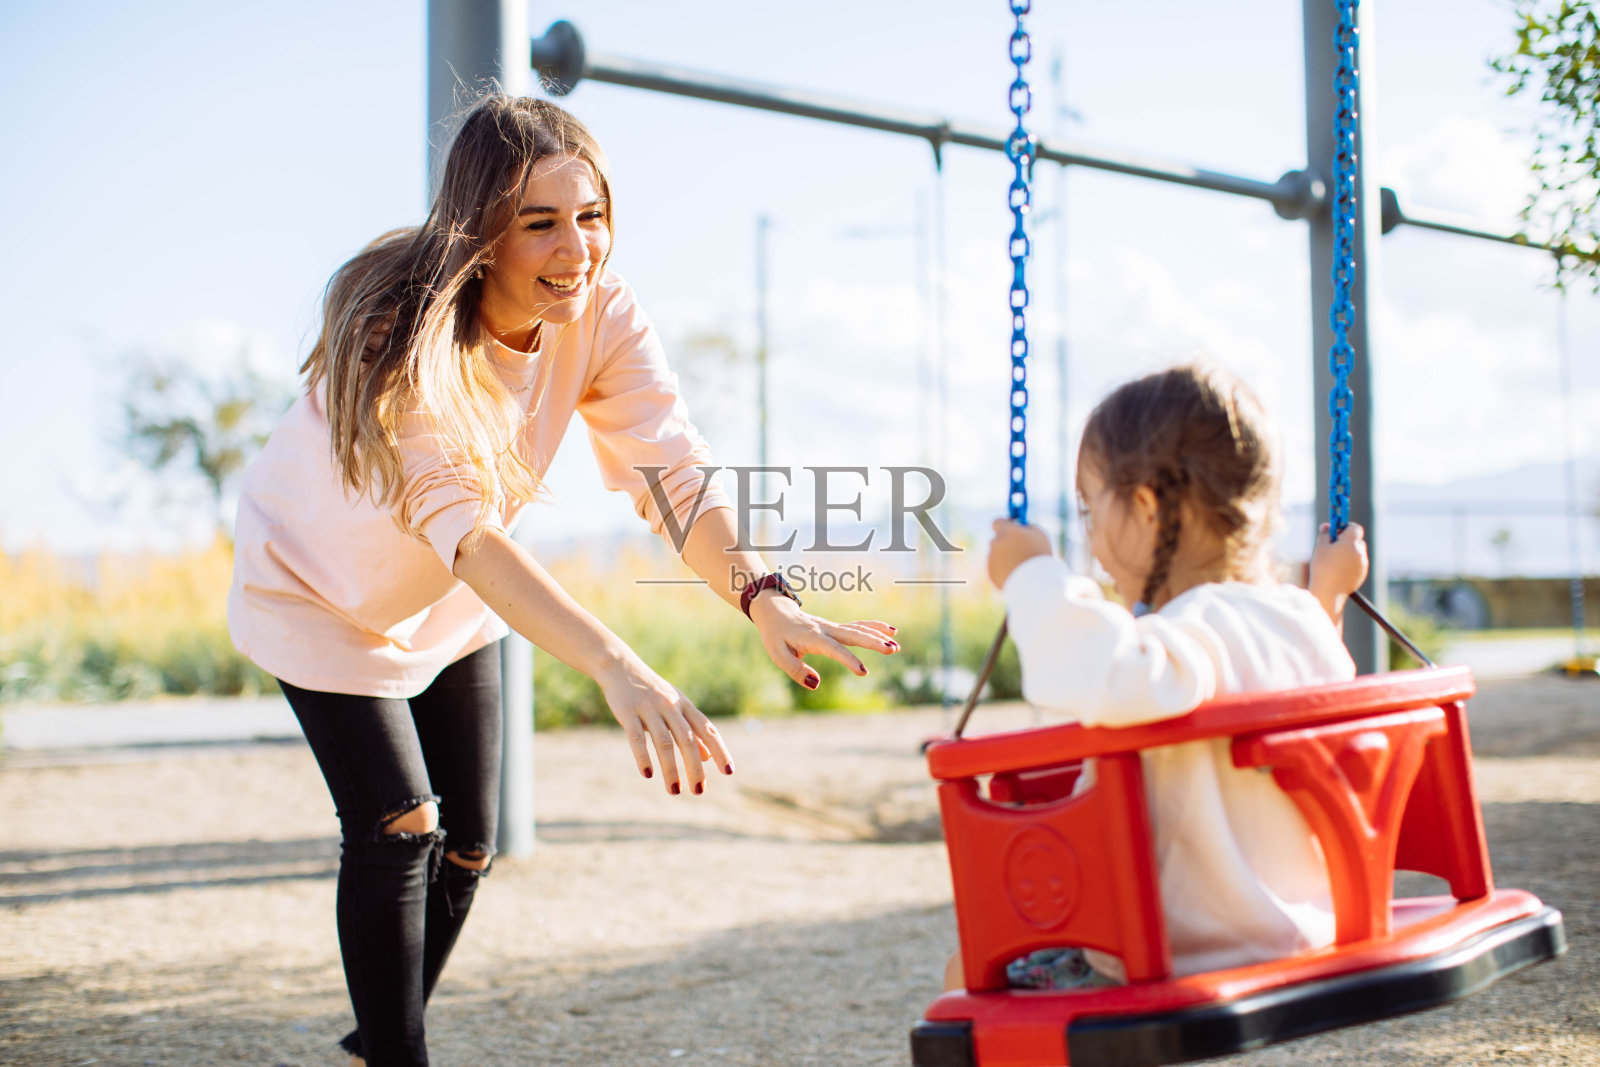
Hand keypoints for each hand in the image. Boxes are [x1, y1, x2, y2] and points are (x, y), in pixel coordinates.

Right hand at [595, 655, 734, 795]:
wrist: (620, 666)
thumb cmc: (652, 691)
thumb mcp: (676, 707)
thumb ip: (692, 731)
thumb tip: (709, 758)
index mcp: (685, 706)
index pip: (708, 730)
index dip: (720, 750)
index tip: (728, 772)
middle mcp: (671, 706)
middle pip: (688, 740)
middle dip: (695, 767)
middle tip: (699, 791)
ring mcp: (649, 708)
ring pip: (664, 742)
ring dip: (671, 768)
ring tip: (675, 790)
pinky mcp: (627, 711)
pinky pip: (636, 737)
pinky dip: (643, 756)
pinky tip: (647, 774)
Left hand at [747, 592, 899, 689]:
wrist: (776, 612)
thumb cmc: (776, 636)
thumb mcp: (778, 655)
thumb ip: (795, 670)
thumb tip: (815, 683)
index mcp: (812, 637)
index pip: (834, 649)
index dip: (849, 660)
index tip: (864, 672)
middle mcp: (826, 630)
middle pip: (853, 635)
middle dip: (873, 642)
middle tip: (892, 650)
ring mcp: (832, 627)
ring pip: (858, 629)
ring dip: (878, 636)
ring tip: (896, 645)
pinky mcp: (835, 628)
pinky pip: (857, 626)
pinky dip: (874, 626)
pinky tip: (891, 631)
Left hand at [987, 519, 1052, 589]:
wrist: (1035, 582)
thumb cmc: (1039, 555)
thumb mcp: (1039, 535)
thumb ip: (1027, 527)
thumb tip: (1020, 525)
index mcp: (1006, 531)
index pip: (997, 522)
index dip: (1005, 524)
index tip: (1011, 527)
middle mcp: (996, 543)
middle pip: (998, 540)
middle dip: (1006, 543)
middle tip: (1019, 548)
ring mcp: (991, 559)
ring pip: (998, 555)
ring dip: (1007, 557)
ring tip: (1022, 565)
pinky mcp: (991, 573)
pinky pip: (998, 568)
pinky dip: (1005, 570)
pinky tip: (1017, 574)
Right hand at [1311, 521, 1368, 596]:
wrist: (1329, 592)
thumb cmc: (1322, 568)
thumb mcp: (1320, 548)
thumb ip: (1324, 534)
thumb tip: (1326, 526)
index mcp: (1350, 543)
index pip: (1355, 527)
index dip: (1346, 526)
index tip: (1336, 530)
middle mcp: (1360, 552)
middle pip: (1357, 539)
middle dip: (1347, 540)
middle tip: (1333, 545)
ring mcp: (1363, 563)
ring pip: (1358, 551)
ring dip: (1349, 551)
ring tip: (1334, 560)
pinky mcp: (1362, 573)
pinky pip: (1358, 562)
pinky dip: (1351, 562)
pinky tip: (1339, 569)